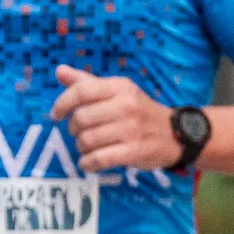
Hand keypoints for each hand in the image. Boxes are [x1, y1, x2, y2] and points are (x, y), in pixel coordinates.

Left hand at [51, 64, 176, 171]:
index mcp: (120, 87)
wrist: (177, 135)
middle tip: (80, 132)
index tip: (56, 115)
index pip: (82, 91)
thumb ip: (87, 82)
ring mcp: (132, 129)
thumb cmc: (139, 112)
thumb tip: (59, 70)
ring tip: (88, 147)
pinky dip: (88, 163)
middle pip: (81, 118)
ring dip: (81, 148)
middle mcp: (126, 106)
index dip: (62, 103)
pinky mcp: (135, 151)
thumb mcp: (118, 92)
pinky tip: (89, 162)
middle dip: (74, 129)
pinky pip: (99, 159)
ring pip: (87, 140)